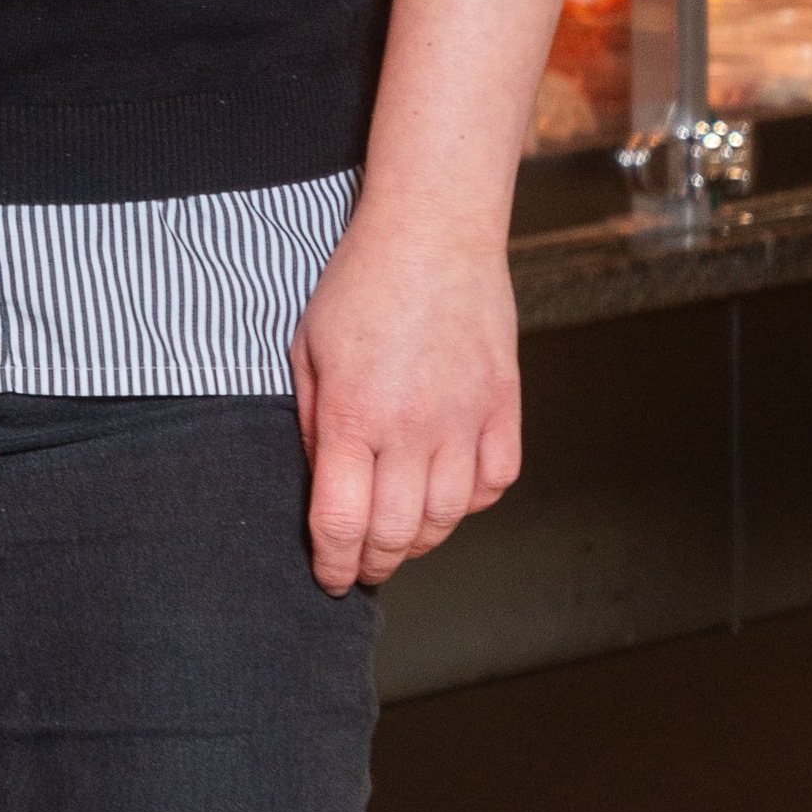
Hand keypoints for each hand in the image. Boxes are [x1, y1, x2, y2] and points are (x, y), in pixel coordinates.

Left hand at [287, 213, 519, 594]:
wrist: (433, 235)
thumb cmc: (360, 284)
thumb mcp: (307, 350)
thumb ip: (314, 423)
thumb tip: (322, 483)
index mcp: (355, 413)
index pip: (343, 520)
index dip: (333, 561)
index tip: (328, 576)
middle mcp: (414, 427)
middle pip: (398, 533)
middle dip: (374, 563)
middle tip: (361, 566)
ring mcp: (466, 420)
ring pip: (448, 517)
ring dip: (420, 540)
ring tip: (399, 537)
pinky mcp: (504, 408)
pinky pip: (495, 483)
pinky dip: (470, 503)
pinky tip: (447, 495)